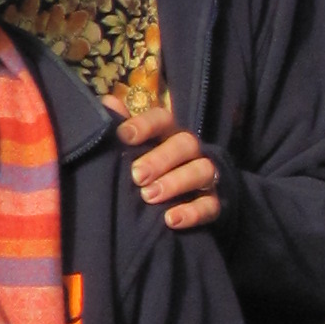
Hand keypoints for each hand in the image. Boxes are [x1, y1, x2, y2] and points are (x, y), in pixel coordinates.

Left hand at [118, 103, 221, 231]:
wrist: (184, 201)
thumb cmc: (150, 169)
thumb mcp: (135, 148)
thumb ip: (121, 127)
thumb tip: (108, 104)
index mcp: (169, 134)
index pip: (163, 119)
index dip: (145, 124)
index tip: (124, 136)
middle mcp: (191, 151)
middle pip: (185, 143)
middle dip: (160, 159)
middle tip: (137, 175)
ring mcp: (207, 176)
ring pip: (202, 171)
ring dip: (175, 183)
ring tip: (149, 196)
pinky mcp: (216, 203)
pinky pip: (211, 205)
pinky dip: (193, 212)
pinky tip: (170, 219)